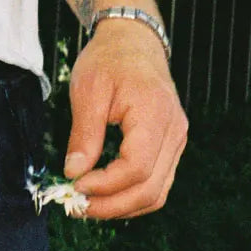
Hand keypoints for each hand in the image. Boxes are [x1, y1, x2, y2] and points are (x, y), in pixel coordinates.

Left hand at [63, 23, 187, 219]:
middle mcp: (174, 132)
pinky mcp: (171, 149)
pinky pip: (156, 188)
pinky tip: (105, 197)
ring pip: (155, 196)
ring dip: (120, 208)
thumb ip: (84, 135)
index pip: (136, 168)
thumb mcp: (89, 90)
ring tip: (88, 205)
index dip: (105, 186)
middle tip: (77, 206)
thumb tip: (73, 174)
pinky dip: (130, 200)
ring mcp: (177, 142)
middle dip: (110, 206)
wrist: (134, 42)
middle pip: (148, 190)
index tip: (75, 185)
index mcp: (155, 113)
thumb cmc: (109, 60)